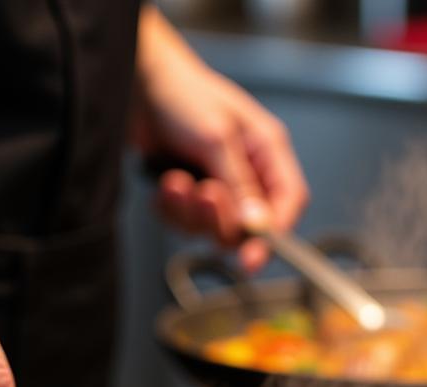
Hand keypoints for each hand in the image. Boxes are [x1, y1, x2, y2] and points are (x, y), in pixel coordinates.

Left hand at [133, 13, 308, 272]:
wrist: (138, 87)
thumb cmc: (183, 95)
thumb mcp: (218, 137)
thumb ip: (241, 184)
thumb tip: (259, 223)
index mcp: (267, 153)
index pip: (289, 204)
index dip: (275, 235)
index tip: (253, 258)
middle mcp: (247, 174)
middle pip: (249, 227)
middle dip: (220, 218)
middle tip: (204, 193)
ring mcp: (218, 188)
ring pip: (214, 230)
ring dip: (191, 212)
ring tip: (177, 182)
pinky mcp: (190, 199)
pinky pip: (186, 225)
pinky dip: (172, 209)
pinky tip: (166, 183)